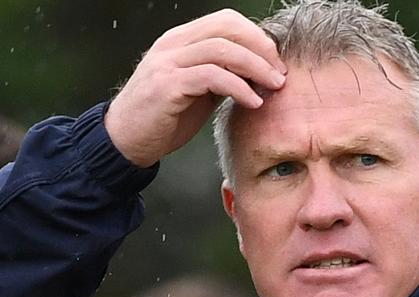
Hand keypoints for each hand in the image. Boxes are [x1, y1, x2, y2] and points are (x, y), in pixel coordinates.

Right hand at [104, 9, 286, 166]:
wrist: (126, 140)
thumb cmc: (163, 117)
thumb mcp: (198, 91)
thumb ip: (222, 77)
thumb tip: (257, 75)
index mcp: (181, 40)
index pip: (226, 21)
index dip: (256, 37)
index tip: (276, 62)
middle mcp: (173, 44)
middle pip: (228, 28)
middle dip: (261, 49)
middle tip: (280, 73)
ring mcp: (169, 63)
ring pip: (222, 50)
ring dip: (256, 67)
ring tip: (274, 86)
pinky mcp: (168, 86)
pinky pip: (212, 77)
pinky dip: (239, 88)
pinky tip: (253, 102)